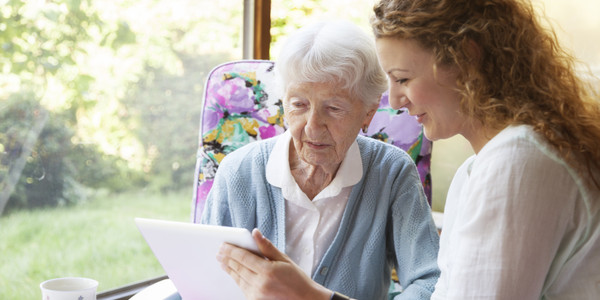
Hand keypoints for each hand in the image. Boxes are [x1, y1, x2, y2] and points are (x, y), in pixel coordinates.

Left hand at [216, 228, 331, 299]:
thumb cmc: (297, 280)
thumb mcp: (284, 260)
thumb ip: (267, 247)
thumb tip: (255, 233)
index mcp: (268, 271)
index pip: (243, 257)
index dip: (231, 250)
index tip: (223, 245)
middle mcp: (260, 284)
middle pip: (238, 267)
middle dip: (227, 258)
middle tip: (219, 251)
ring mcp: (257, 295)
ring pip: (238, 278)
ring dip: (229, 269)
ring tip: (222, 261)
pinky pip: (242, 287)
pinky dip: (237, 278)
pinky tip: (233, 272)